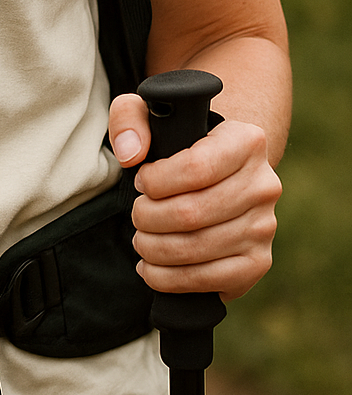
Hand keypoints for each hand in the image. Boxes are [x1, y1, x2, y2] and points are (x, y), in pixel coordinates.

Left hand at [109, 92, 281, 300]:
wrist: (221, 175)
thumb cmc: (180, 143)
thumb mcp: (151, 114)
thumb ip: (130, 119)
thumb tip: (130, 154)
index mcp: (247, 141)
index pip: (196, 168)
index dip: (156, 181)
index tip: (141, 182)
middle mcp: (264, 184)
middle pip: (192, 213)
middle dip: (149, 219)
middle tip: (137, 215)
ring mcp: (265, 227)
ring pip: (197, 249)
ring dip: (155, 249)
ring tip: (141, 240)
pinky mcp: (258, 262)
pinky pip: (209, 280)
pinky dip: (170, 279)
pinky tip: (152, 268)